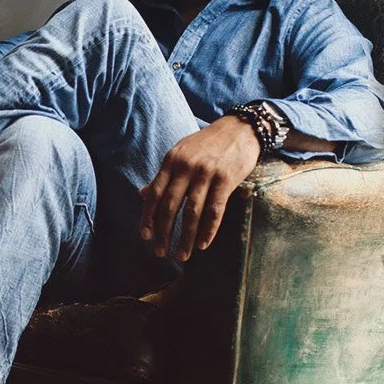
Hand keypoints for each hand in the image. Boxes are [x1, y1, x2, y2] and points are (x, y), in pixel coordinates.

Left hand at [138, 116, 261, 261]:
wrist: (240, 128)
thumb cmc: (207, 143)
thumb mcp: (180, 153)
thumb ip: (164, 175)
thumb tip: (142, 194)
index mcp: (171, 161)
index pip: (154, 194)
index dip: (147, 217)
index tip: (145, 237)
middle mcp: (186, 167)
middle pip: (170, 206)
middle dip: (163, 232)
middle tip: (160, 252)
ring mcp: (206, 173)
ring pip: (192, 212)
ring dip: (185, 237)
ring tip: (181, 255)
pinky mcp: (226, 179)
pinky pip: (215, 210)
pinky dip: (208, 230)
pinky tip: (202, 245)